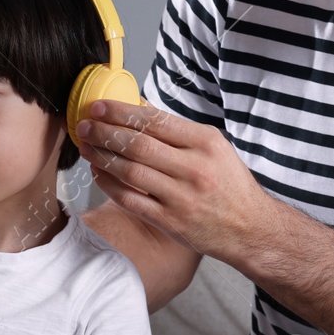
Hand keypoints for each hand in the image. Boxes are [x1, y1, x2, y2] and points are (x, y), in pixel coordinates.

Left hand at [75, 100, 269, 260]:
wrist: (249, 228)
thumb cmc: (229, 184)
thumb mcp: (215, 147)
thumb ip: (178, 130)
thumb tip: (139, 106)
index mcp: (206, 144)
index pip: (155, 121)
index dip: (121, 112)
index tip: (99, 107)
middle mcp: (194, 169)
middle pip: (138, 145)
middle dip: (105, 132)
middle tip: (84, 125)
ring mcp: (181, 198)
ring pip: (130, 172)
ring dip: (102, 157)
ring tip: (85, 146)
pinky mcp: (170, 222)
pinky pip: (130, 200)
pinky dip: (109, 185)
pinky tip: (98, 172)